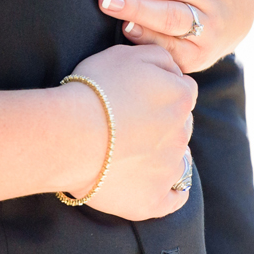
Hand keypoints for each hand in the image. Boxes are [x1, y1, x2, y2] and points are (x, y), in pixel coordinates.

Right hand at [62, 43, 196, 220]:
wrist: (69, 136)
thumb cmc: (93, 91)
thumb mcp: (125, 54)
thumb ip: (159, 58)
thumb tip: (173, 70)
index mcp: (181, 96)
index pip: (183, 90)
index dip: (160, 93)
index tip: (136, 98)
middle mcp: (183, 133)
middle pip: (180, 126)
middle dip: (161, 125)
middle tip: (127, 125)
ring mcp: (170, 169)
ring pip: (178, 159)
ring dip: (161, 156)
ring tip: (128, 155)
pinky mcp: (154, 199)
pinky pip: (175, 198)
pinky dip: (167, 192)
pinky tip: (150, 185)